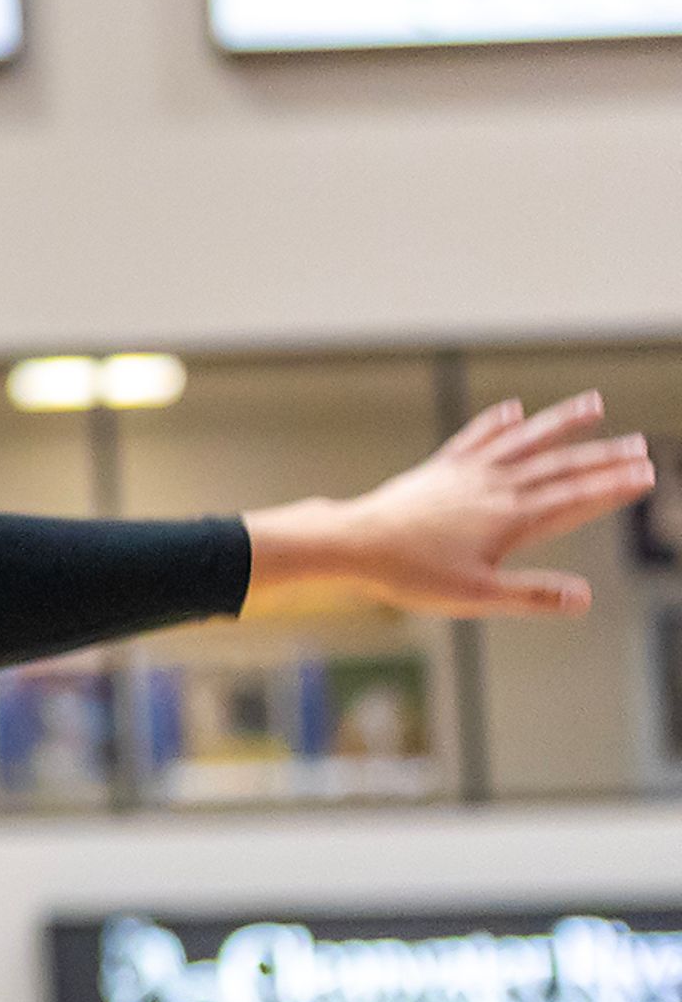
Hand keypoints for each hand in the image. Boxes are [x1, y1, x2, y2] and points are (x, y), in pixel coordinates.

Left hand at [248, 392, 657, 615]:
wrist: (354, 544)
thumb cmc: (412, 575)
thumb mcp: (478, 596)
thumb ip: (533, 594)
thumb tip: (585, 598)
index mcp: (509, 518)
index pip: (574, 498)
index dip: (612, 487)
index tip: (647, 474)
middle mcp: (493, 487)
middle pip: (558, 466)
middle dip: (603, 456)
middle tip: (641, 444)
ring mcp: (465, 473)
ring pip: (523, 441)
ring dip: (560, 424)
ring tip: (594, 404)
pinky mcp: (440, 469)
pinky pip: (475, 438)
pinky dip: (497, 423)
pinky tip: (514, 409)